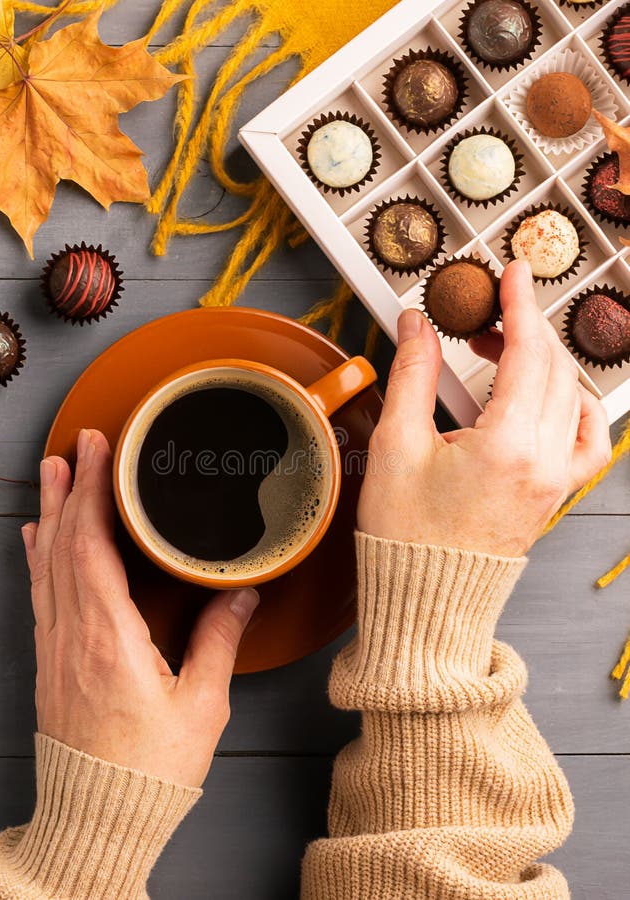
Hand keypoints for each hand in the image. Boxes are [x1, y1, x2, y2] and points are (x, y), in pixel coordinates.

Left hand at [21, 428, 258, 787]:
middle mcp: (73, 635)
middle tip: (77, 446)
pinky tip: (37, 541)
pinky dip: (39, 557)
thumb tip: (240, 594)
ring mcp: (56, 648)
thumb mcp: (200, 705)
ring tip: (52, 475)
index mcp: (109, 637)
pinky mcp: (52, 663)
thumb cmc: (148, 769)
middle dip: (70, 489)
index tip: (98, 454)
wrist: (98, 817)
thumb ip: (218, 641)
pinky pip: (41, 594)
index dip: (92, 492)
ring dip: (50, 515)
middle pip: (64, 544)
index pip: (92, 545)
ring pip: (46, 565)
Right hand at [357, 260, 611, 557]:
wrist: (426, 599)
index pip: (527, 353)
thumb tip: (416, 324)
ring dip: (545, 364)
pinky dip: (572, 408)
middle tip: (485, 314)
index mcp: (507, 446)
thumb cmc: (405, 533)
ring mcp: (555, 480)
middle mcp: (543, 461)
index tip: (512, 273)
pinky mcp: (553, 494)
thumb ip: (412, 374)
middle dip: (524, 329)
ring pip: (572, 398)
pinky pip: (584, 441)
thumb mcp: (397, 445)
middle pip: (553, 369)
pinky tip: (547, 399)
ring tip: (506, 354)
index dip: (520, 305)